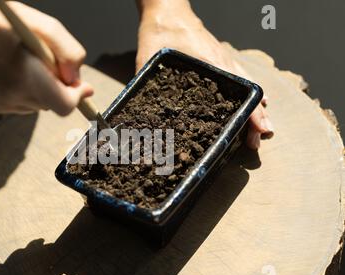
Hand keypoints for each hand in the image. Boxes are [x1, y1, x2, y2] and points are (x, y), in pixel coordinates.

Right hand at [0, 0, 92, 115]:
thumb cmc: (5, 22)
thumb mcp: (46, 25)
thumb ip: (70, 53)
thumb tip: (77, 80)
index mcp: (24, 73)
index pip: (63, 105)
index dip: (76, 97)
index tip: (81, 86)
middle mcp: (10, 93)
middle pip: (52, 104)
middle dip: (56, 87)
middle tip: (43, 63)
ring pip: (38, 105)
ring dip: (40, 89)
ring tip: (23, 65)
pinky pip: (22, 105)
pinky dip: (24, 92)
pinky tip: (11, 74)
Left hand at [136, 0, 272, 148]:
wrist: (167, 10)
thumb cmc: (160, 30)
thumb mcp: (149, 58)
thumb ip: (144, 82)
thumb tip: (134, 110)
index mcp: (211, 62)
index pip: (241, 91)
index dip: (252, 113)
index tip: (260, 130)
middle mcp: (223, 62)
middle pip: (251, 93)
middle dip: (257, 118)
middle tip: (257, 142)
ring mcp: (225, 60)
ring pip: (249, 87)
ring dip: (255, 109)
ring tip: (256, 132)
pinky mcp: (221, 60)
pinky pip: (241, 80)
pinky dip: (248, 96)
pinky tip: (248, 108)